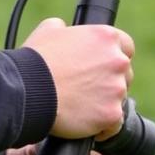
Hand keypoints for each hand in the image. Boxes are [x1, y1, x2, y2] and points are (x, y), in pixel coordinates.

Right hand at [23, 17, 134, 139]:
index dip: (114, 57)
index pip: (126, 46)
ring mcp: (117, 89)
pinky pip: (115, 124)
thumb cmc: (35, 61)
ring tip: (82, 106)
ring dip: (105, 103)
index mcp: (106, 37)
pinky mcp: (112, 114)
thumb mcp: (48, 31)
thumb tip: (64, 29)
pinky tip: (89, 124)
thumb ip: (65, 28)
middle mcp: (117, 61)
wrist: (28, 90)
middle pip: (125, 74)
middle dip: (110, 81)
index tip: (104, 66)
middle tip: (87, 88)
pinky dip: (104, 126)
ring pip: (120, 100)